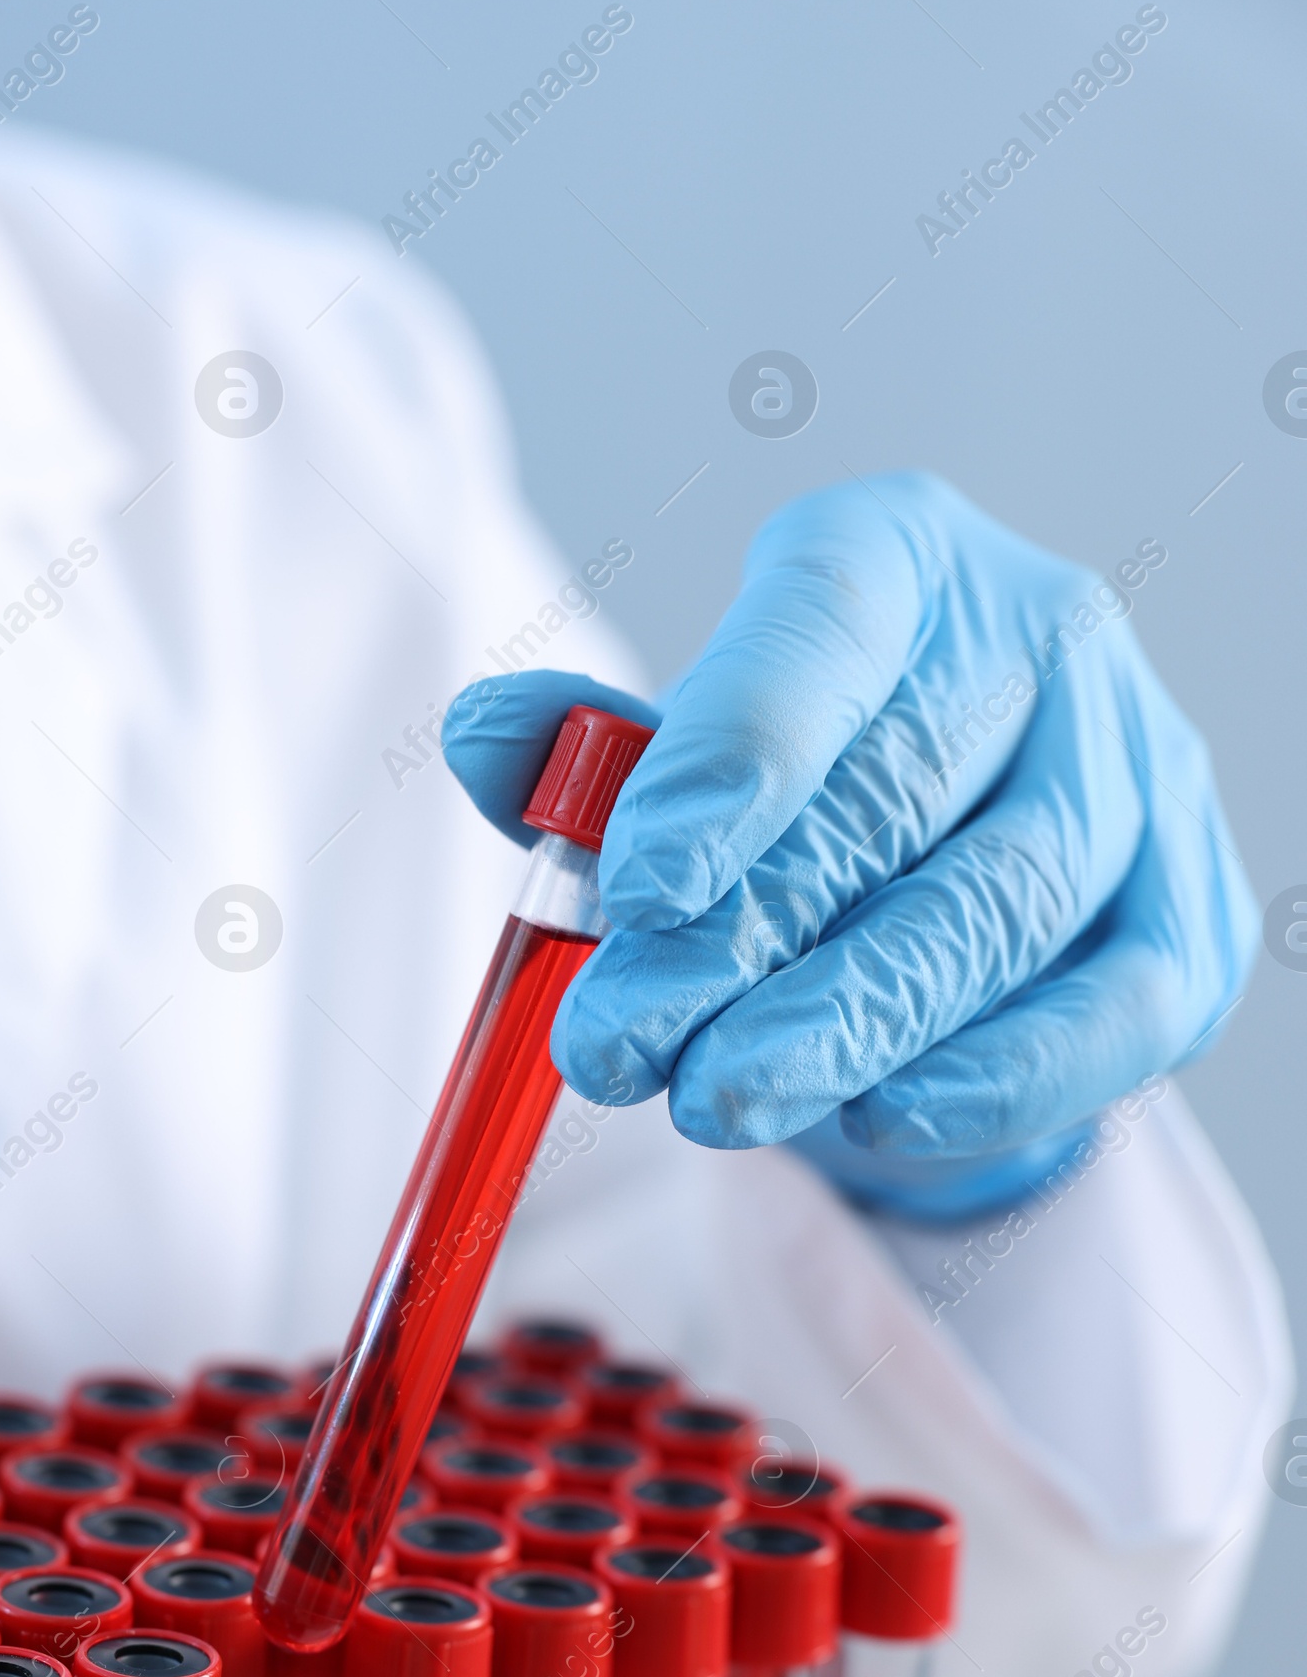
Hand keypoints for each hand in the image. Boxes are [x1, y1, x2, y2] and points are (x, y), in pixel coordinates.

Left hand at [442, 474, 1255, 1205]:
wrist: (959, 861)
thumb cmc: (801, 797)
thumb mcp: (675, 758)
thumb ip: (582, 759)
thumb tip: (490, 738)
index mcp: (899, 560)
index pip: (823, 632)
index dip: (734, 758)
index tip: (642, 882)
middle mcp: (1043, 640)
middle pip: (897, 792)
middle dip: (742, 939)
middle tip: (623, 1044)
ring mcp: (1137, 773)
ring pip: (996, 907)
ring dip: (847, 1022)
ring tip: (717, 1101)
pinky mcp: (1185, 915)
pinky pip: (1107, 1013)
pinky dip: (993, 1076)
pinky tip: (882, 1116)